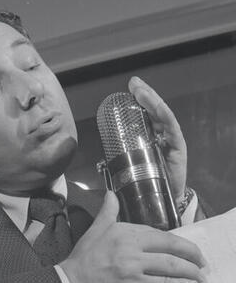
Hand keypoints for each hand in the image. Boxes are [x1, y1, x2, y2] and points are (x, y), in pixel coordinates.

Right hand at [60, 192, 205, 282]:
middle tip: (201, 262)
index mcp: (123, 231)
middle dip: (191, 256)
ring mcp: (133, 267)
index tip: (187, 250)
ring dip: (189, 273)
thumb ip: (107, 213)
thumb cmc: (82, 261)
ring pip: (170, 267)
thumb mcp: (94, 231)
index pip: (159, 235)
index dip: (178, 243)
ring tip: (199, 278)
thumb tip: (111, 194)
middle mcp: (130, 247)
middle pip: (170, 248)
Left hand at [128, 76, 186, 204]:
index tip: (129, 88)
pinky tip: (158, 108)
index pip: (145, 114)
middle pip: (154, 110)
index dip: (138, 100)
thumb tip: (103, 155)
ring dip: (152, 101)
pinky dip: (165, 116)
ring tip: (141, 91)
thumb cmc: (149, 181)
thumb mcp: (131, 165)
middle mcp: (162, 134)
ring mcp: (171, 139)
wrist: (163, 199)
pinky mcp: (178, 147)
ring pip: (162, 115)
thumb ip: (121, 157)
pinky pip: (172, 128)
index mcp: (150, 136)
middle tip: (134, 83)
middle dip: (144, 94)